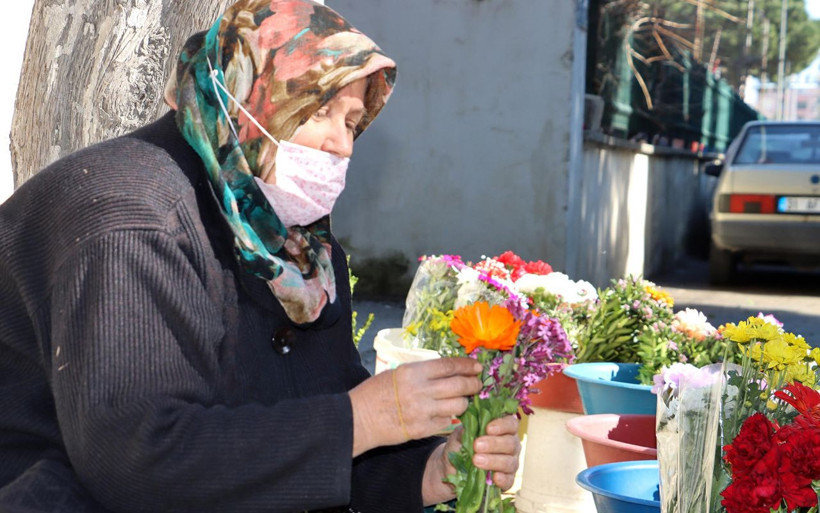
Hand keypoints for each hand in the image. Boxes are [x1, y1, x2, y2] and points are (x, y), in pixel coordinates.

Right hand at [349, 358, 481, 455]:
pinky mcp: (423, 429)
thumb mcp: (398, 373)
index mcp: (414, 372)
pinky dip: (450, 416)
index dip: (467, 365)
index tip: (477, 366)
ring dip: (464, 402)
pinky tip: (447, 413)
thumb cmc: (376, 392)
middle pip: (459, 385)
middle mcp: (421, 390)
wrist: (359, 418)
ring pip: (458, 405)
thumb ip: (422, 372)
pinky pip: (447, 421)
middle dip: (473, 384)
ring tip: (462, 400)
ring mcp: (423, 411)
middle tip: (477, 384)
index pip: (449, 366)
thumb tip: (447, 369)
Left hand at [422, 415, 520, 504]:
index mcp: (503, 430)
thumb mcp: (459, 436)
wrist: (451, 467)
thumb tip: (468, 428)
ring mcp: (511, 463)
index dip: (502, 425)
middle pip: (511, 443)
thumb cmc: (461, 445)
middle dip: (494, 444)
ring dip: (493, 461)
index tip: (488, 428)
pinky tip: (494, 477)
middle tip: (477, 445)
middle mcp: (510, 445)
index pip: (511, 423)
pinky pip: (509, 480)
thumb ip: (465, 431)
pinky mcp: (507, 480)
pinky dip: (502, 479)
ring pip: (509, 462)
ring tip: (476, 460)